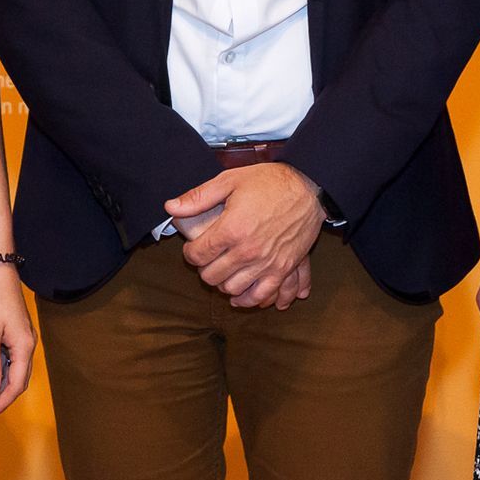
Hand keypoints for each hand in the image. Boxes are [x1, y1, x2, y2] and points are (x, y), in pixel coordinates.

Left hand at [0, 264, 36, 416]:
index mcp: (24, 347)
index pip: (16, 385)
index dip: (2, 403)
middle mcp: (28, 344)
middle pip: (19, 380)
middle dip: (3, 398)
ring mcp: (23, 338)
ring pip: (16, 370)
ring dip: (2, 386)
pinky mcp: (16, 332)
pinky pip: (12, 359)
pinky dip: (2, 372)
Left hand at [169, 164, 323, 307]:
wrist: (309, 188)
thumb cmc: (270, 182)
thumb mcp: (230, 180)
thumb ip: (198, 197)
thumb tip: (170, 207)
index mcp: (231, 229)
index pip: (197, 255)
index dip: (189, 253)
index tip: (192, 248)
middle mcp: (247, 251)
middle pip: (211, 276)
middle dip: (204, 268)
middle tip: (207, 259)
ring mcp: (266, 263)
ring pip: (232, 289)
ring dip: (222, 283)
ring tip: (222, 272)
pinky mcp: (283, 269)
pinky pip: (261, 296)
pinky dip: (247, 299)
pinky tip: (240, 294)